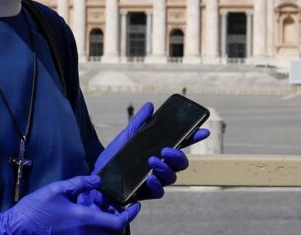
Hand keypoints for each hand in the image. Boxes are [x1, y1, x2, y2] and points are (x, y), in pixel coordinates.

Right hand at [0, 176, 139, 234]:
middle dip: (120, 220)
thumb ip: (80, 184)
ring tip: (105, 209)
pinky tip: (89, 216)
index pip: (117, 222)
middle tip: (120, 206)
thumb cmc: (36, 208)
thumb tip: (98, 180)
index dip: (130, 215)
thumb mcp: (57, 189)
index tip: (135, 205)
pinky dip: (96, 228)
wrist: (17, 229)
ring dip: (108, 225)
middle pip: (113, 232)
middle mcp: (85, 233)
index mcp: (84, 218)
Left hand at [88, 102, 209, 201]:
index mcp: (157, 150)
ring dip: (165, 168)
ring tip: (152, 161)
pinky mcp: (146, 194)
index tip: (203, 131)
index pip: (180, 144)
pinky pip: (159, 192)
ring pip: (172, 177)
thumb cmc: (113, 158)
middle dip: (178, 156)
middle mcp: (160, 166)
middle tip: (166, 150)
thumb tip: (150, 106)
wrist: (96, 178)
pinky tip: (150, 178)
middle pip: (180, 162)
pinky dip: (156, 185)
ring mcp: (154, 180)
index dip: (194, 138)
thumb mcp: (125, 138)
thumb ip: (138, 123)